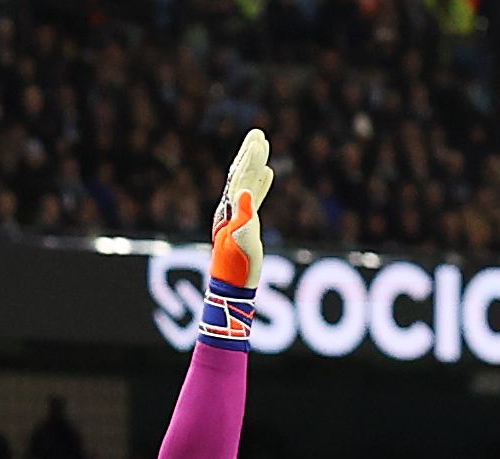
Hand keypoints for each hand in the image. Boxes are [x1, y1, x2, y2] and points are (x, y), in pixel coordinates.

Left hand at [210, 128, 274, 290]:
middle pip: (240, 174)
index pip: (240, 178)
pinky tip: (269, 173)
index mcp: (230, 210)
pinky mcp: (247, 222)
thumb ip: (244, 218)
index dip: (250, 160)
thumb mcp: (242, 243)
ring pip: (247, 182)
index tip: (260, 142)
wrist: (232, 285)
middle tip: (258, 133)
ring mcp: (239, 214)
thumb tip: (244, 192)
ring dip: (255, 163)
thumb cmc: (236, 268)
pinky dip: (261, 183)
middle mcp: (232, 208)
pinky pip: (255, 197)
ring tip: (262, 144)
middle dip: (249, 154)